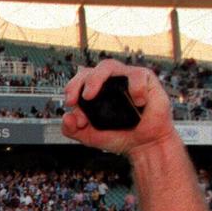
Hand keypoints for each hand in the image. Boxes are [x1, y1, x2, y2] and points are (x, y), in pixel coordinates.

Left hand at [61, 59, 175, 156]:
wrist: (144, 144)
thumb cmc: (119, 135)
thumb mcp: (90, 136)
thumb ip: (72, 130)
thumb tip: (66, 117)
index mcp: (94, 91)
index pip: (78, 81)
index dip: (72, 89)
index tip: (70, 103)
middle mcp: (108, 82)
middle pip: (90, 71)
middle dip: (79, 82)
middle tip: (80, 98)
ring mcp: (126, 79)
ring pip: (108, 66)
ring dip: (96, 78)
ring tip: (91, 95)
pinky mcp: (145, 79)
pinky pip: (138, 76)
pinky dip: (135, 88)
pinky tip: (137, 103)